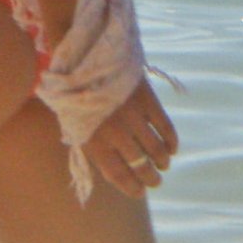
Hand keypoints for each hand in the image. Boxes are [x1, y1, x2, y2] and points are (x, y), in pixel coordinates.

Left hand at [83, 77, 178, 197]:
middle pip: (140, 165)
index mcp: (92, 138)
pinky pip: (164, 127)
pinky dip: (171, 141)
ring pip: (155, 149)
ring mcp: (130, 114)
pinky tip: (171, 147)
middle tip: (155, 180)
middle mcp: (113, 131)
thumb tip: (105, 166)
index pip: (117, 174)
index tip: (140, 192)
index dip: (131, 187)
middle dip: (150, 178)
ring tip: (162, 164)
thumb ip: (87, 142)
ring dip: (162, 161)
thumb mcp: (71, 118)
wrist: (82, 50)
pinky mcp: (145, 97)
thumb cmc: (74, 86)